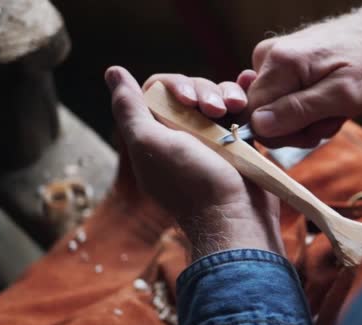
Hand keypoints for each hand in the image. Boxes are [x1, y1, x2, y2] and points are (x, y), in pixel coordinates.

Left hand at [105, 66, 283, 259]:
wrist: (238, 215)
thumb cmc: (192, 184)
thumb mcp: (150, 144)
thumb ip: (129, 109)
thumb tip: (113, 71)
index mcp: (156, 133)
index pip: (160, 89)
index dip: (175, 86)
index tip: (188, 100)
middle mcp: (182, 133)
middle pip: (192, 88)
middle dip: (205, 92)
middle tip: (216, 112)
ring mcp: (213, 137)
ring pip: (218, 95)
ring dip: (228, 95)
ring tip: (238, 110)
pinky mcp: (239, 141)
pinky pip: (240, 108)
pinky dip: (244, 96)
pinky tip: (248, 94)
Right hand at [246, 0, 361, 147]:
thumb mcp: (343, 95)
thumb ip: (300, 111)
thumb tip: (259, 126)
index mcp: (280, 63)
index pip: (254, 115)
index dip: (282, 134)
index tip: (313, 132)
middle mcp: (267, 57)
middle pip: (261, 115)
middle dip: (297, 129)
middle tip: (329, 122)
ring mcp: (273, 60)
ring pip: (273, 111)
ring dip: (305, 122)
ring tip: (333, 111)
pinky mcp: (281, 65)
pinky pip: (281, 100)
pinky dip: (305, 109)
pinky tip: (326, 104)